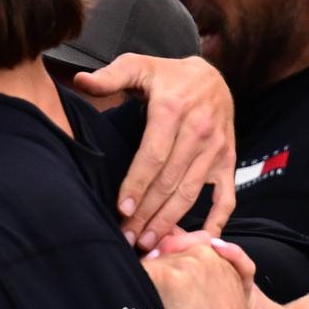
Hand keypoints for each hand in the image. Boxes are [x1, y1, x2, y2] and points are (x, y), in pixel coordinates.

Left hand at [74, 54, 235, 248]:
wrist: (213, 76)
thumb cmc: (167, 76)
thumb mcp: (138, 66)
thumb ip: (110, 75)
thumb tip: (80, 81)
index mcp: (173, 109)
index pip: (153, 155)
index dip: (137, 185)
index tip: (121, 210)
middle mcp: (199, 130)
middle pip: (169, 180)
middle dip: (147, 212)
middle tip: (128, 237)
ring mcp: (217, 148)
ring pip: (191, 192)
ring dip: (170, 221)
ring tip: (149, 242)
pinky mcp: (228, 160)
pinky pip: (226, 196)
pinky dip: (217, 221)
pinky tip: (201, 241)